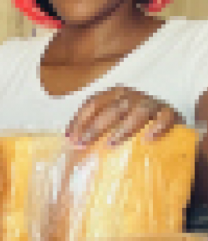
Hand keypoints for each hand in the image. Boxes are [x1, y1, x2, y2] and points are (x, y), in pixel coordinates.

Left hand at [66, 87, 180, 147]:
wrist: (167, 123)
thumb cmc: (132, 126)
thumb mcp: (112, 125)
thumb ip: (95, 131)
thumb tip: (72, 145)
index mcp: (114, 95)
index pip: (93, 103)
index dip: (79, 120)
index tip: (70, 138)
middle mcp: (132, 96)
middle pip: (112, 108)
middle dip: (95, 127)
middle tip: (83, 144)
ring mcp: (152, 103)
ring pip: (138, 111)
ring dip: (123, 128)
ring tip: (111, 144)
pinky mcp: (170, 113)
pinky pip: (165, 117)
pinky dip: (157, 127)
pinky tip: (148, 140)